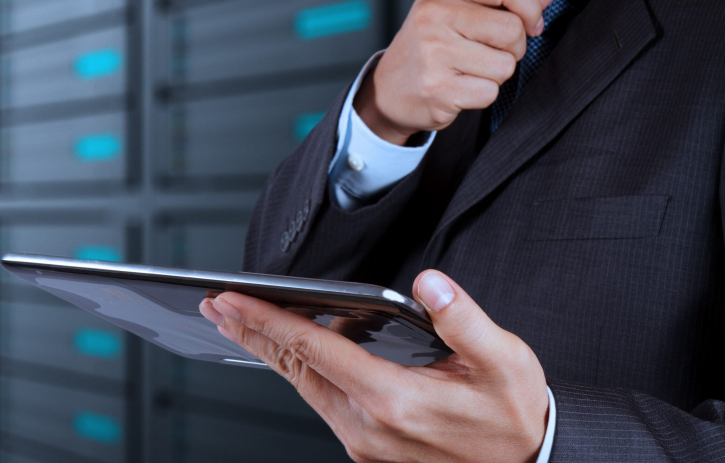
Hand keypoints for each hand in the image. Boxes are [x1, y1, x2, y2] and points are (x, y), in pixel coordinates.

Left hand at [199, 270, 549, 462]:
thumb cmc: (513, 413)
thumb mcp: (505, 361)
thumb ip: (464, 319)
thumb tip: (429, 284)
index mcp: (393, 400)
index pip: (313, 350)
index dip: (267, 320)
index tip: (231, 300)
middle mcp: (367, 426)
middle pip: (293, 369)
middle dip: (251, 333)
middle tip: (216, 305)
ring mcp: (363, 442)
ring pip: (303, 386)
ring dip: (272, 350)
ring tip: (244, 320)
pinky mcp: (366, 448)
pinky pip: (322, 401)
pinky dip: (303, 370)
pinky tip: (302, 347)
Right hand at [356, 0, 561, 144]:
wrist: (390, 89)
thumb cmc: (431, 45)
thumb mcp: (464, 10)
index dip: (531, 8)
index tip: (530, 23)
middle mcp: (433, 14)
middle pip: (511, 30)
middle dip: (512, 48)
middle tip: (489, 52)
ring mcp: (433, 52)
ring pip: (504, 65)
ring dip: (495, 74)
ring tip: (468, 70)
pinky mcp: (437, 87)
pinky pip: (490, 92)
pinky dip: (482, 95)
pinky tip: (460, 87)